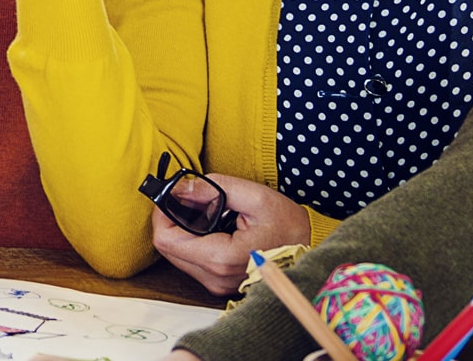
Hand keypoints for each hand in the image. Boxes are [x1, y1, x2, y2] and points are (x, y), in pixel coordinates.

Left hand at [151, 173, 312, 295]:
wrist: (309, 255)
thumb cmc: (287, 226)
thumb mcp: (254, 197)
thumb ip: (212, 189)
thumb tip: (179, 188)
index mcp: (221, 257)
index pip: (166, 239)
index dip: (162, 213)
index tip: (173, 195)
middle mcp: (215, 277)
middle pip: (167, 248)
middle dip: (172, 220)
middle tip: (190, 200)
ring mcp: (217, 285)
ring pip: (176, 256)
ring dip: (182, 231)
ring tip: (206, 213)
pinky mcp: (219, 285)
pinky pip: (191, 262)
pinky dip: (193, 242)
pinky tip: (212, 228)